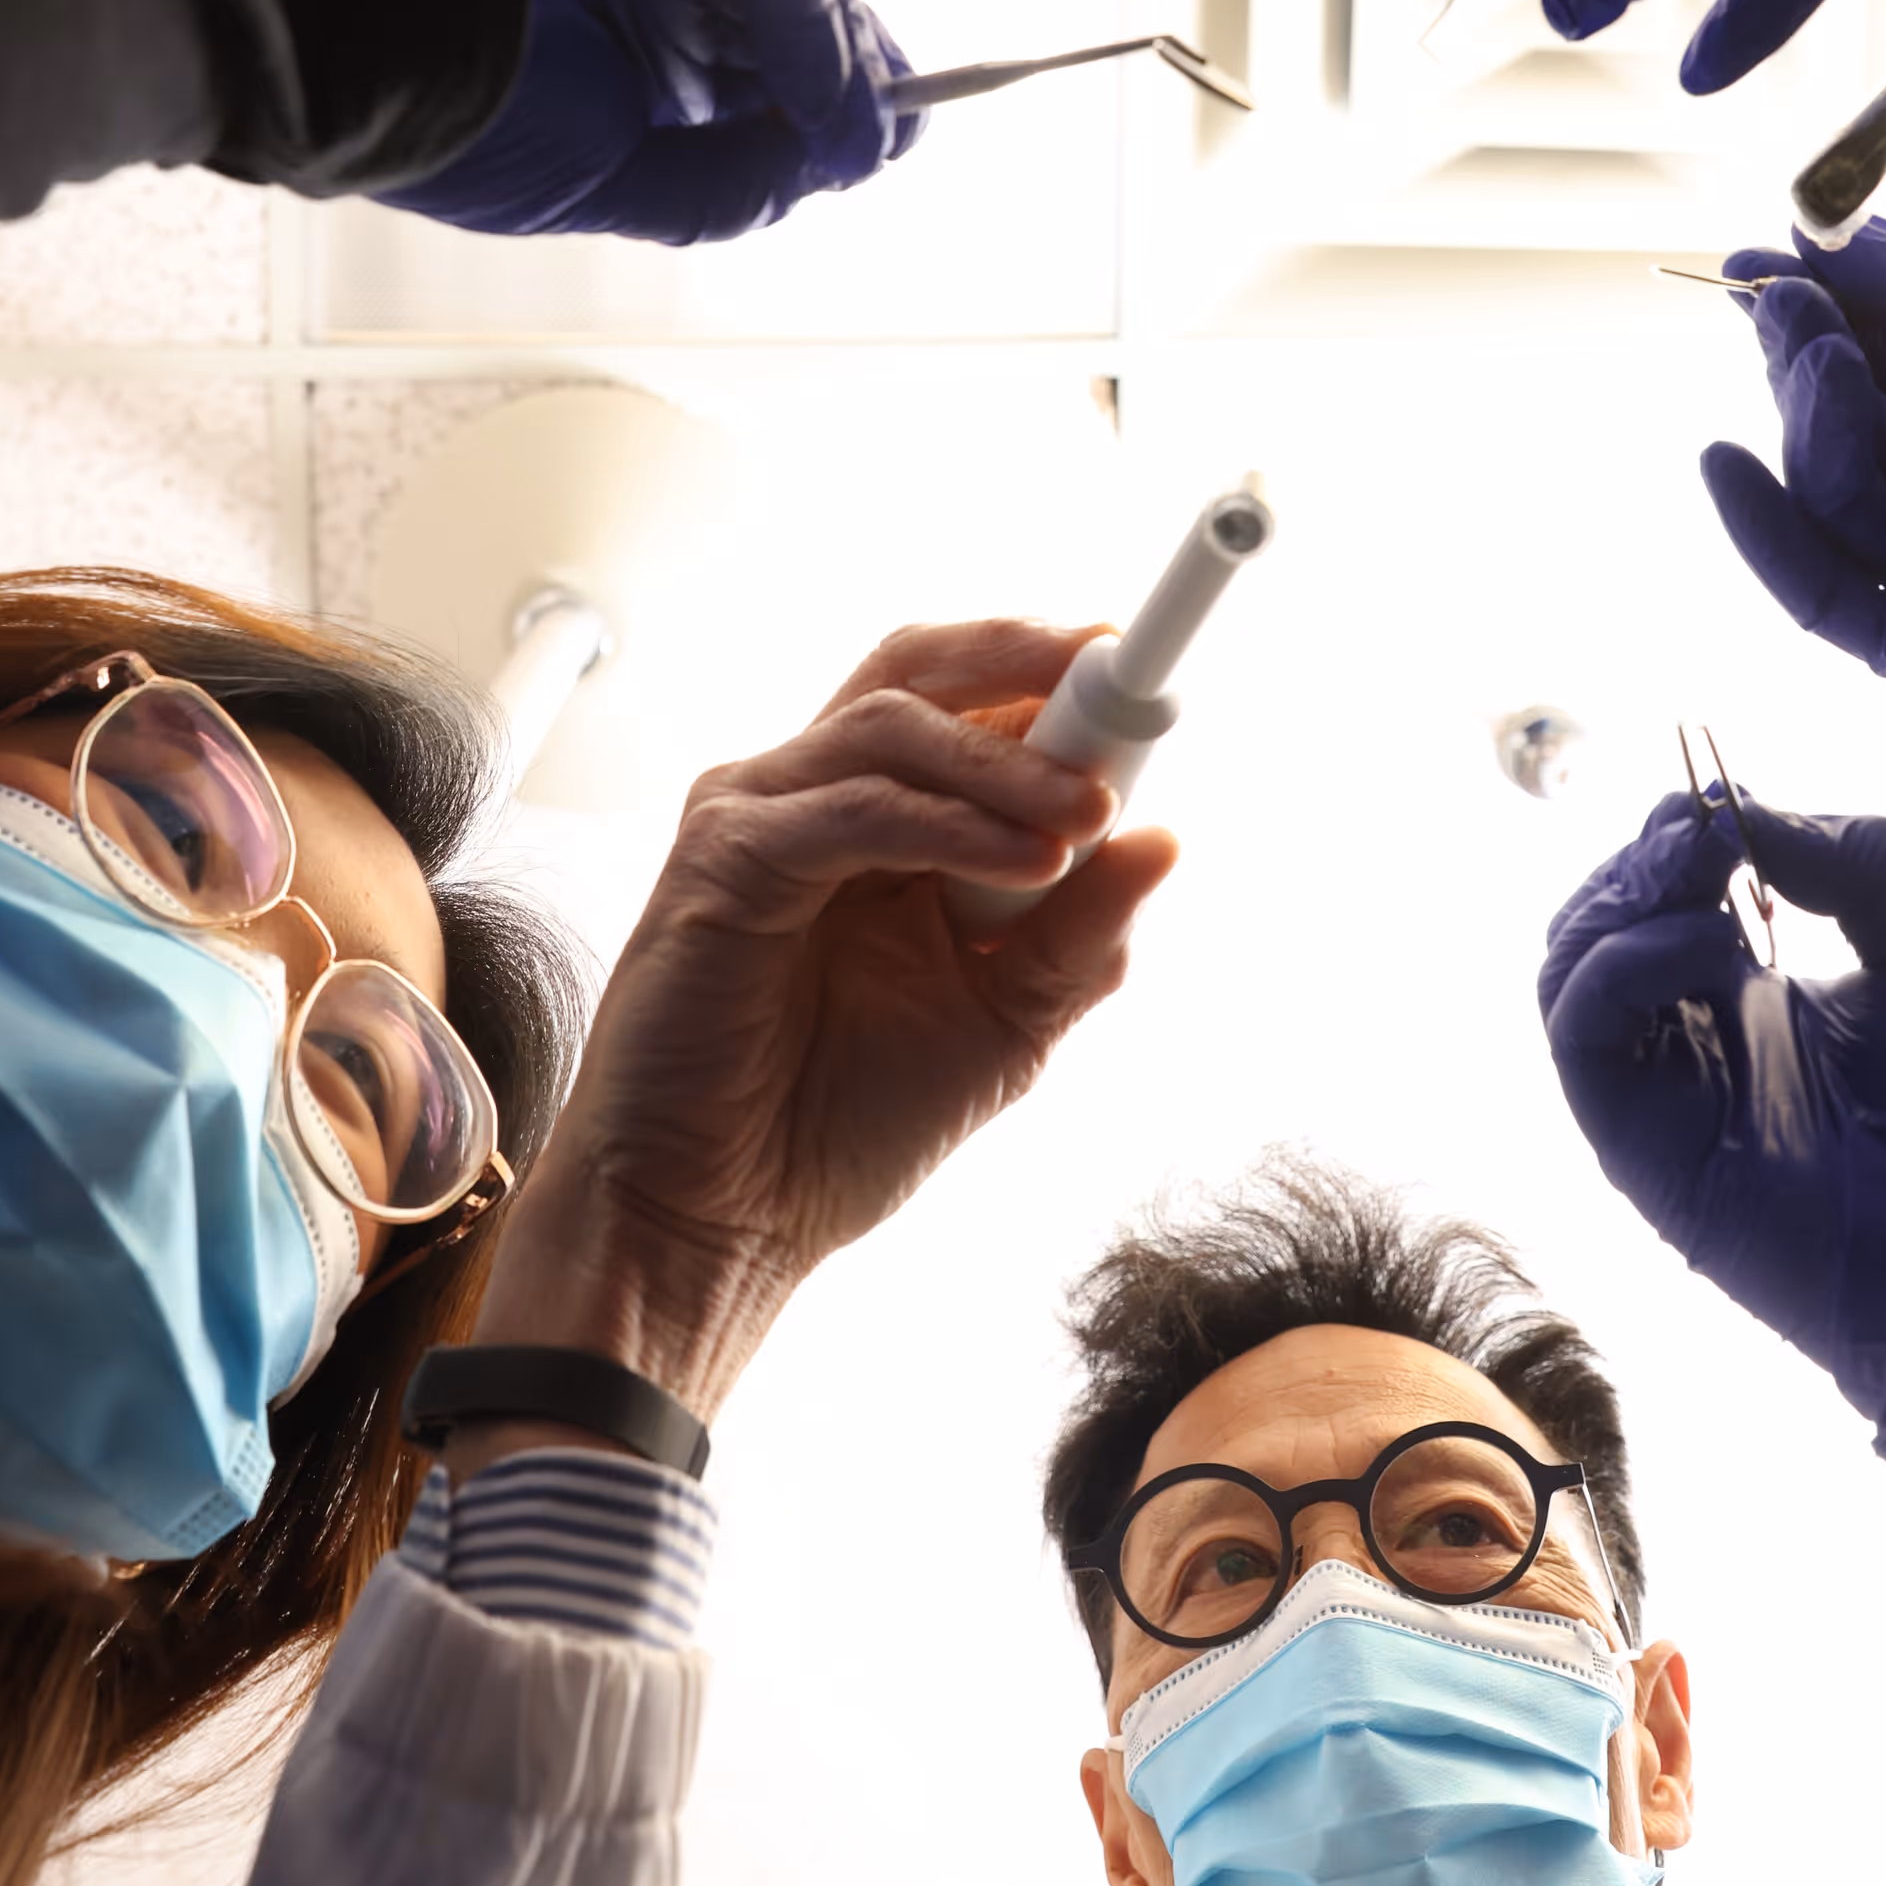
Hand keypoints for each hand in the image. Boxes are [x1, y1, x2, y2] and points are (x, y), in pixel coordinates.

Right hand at [387, 0, 913, 244]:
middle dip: (855, 91)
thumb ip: (715, 188)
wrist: (347, 12)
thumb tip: (826, 171)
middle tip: (893, 137)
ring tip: (867, 128)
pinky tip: (829, 80)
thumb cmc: (445, 120)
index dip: (830, 126)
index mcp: (639, 83)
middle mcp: (660, 3)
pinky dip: (806, 17)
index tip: (879, 154)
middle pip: (794, 39)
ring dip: (842, 61)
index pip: (764, 99)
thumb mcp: (597, 192)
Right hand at [471, 620, 1175, 1421]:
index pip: (965, 707)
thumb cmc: (831, 1130)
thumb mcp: (1002, 1025)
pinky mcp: (721, 859)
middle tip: (1118, 670)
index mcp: (877, 824)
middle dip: (1022, 657)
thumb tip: (1166, 842)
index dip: (1053, 688)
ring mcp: (757, 818)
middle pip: (915, 670)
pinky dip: (949, 823)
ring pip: (892, 728)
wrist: (720, 1228)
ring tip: (1092, 812)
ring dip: (1009, 764)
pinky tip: (1026, 859)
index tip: (1143, 683)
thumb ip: (1078, 938)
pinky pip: (853, 809)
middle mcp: (810, 798)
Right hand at [1541, 792, 1885, 1490]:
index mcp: (1753, 1006)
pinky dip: (1626, 964)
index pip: (1666, 897)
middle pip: (1601, 924)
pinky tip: (1713, 944)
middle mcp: (1693, 1047)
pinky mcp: (1644, 1149)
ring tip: (1700, 866)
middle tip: (1707, 827)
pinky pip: (1584, 1035)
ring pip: (1569, 972)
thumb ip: (1861, 861)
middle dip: (1642, 855)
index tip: (1732, 799)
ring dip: (1620, 895)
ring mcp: (1663, 1099)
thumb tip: (1754, 813)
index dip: (1682, 833)